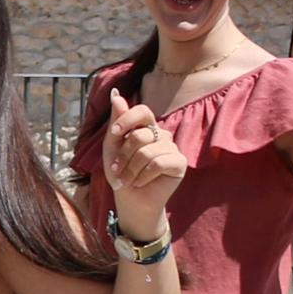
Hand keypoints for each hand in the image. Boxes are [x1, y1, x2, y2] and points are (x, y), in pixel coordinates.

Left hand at [102, 97, 184, 232]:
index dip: (127, 119)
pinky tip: (140, 182)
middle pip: (140, 135)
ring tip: (126, 180)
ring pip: (147, 152)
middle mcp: (161, 134)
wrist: (131, 200)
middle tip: (116, 170)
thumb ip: (116, 121)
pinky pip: (159, 163)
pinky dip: (144, 175)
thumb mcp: (112, 147)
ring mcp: (172, 147)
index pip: (142, 111)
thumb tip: (115, 93)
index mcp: (145, 127)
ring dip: (131, 169)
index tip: (114, 133)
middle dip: (123, 155)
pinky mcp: (180, 163)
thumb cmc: (121, 173)